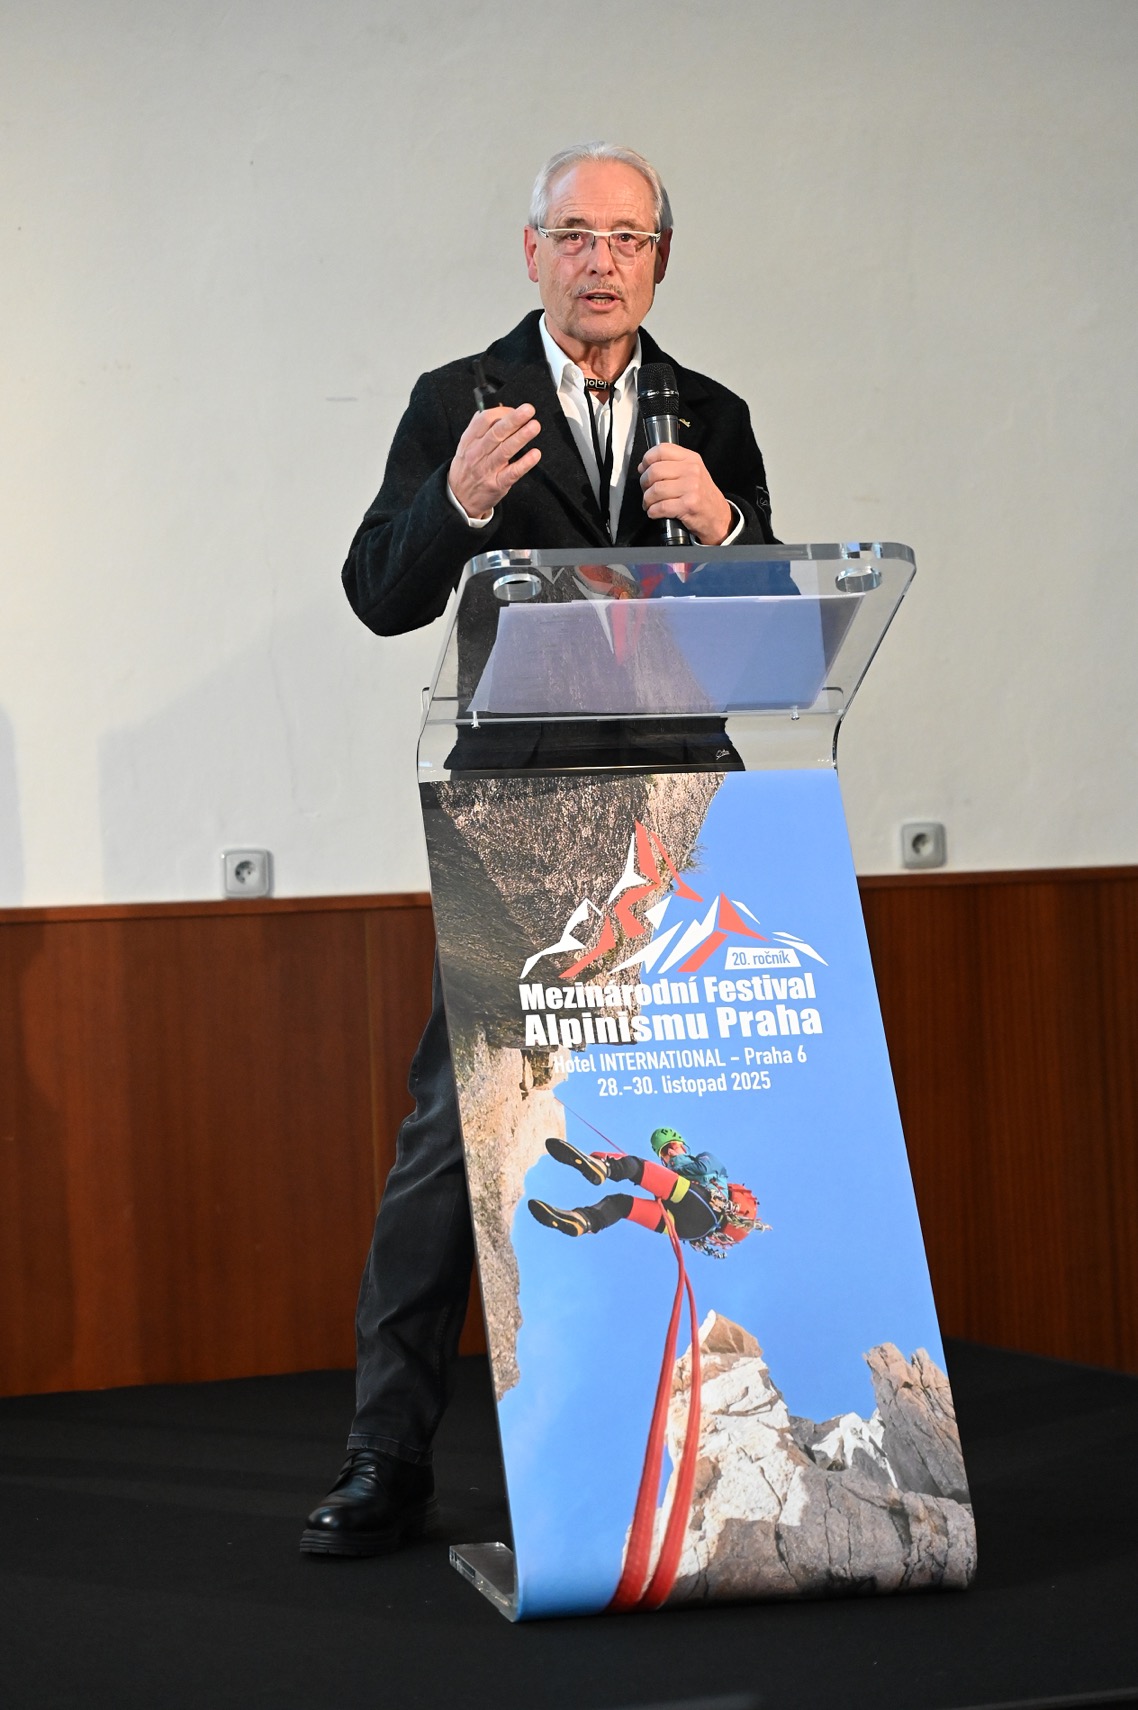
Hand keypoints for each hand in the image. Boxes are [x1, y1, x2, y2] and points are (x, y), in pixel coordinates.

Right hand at [448, 403, 540, 518]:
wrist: (458, 498)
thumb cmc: (467, 468)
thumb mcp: (466, 445)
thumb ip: (480, 427)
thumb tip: (499, 409)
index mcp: (470, 441)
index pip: (484, 420)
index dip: (502, 412)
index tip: (515, 409)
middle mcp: (477, 453)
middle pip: (496, 433)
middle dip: (514, 420)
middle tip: (528, 410)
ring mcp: (487, 470)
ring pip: (505, 450)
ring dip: (521, 437)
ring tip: (534, 427)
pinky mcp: (497, 485)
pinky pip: (512, 473)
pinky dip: (524, 463)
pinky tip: (534, 455)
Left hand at [638, 443, 732, 544]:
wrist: (718, 516)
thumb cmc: (701, 495)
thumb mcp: (692, 472)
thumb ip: (672, 465)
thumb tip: (643, 466)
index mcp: (691, 459)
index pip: (662, 450)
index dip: (647, 459)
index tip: (643, 469)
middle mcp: (692, 471)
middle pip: (654, 471)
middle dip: (644, 483)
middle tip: (646, 491)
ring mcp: (691, 488)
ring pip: (655, 490)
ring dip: (647, 500)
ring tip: (650, 504)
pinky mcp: (688, 505)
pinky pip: (660, 507)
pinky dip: (652, 512)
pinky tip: (654, 512)